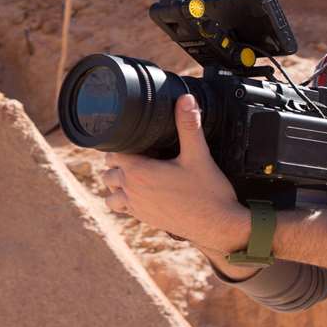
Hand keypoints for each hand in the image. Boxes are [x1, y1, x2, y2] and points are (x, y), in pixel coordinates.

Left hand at [97, 94, 248, 253]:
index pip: (113, 152)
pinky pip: (122, 209)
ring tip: (138, 172)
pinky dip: (126, 199)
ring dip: (118, 183)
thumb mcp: (199, 154)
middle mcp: (132, 191)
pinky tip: (145, 190)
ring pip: (110, 194)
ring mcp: (137, 208)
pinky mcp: (145, 219)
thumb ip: (189, 125)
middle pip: (108, 171)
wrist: (218, 226)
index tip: (137, 137)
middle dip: (120, 161)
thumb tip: (186, 99)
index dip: (123, 142)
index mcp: (139, 173)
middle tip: (141, 152)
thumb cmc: (208, 192)